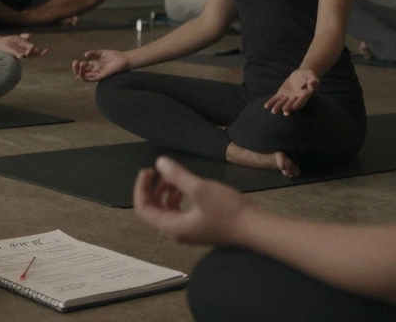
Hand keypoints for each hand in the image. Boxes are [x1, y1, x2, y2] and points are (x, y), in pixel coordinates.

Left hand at [0, 33, 47, 58]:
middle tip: (35, 48)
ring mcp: (21, 54)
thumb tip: (30, 35)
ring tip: (29, 51)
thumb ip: (25, 36)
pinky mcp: (15, 54)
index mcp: (29, 49)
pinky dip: (20, 56)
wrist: (2, 42)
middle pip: (34, 54)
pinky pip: (19, 56)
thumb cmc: (12, 40)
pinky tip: (21, 55)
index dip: (44, 51)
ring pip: (28, 56)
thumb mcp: (20, 37)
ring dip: (29, 53)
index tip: (49, 47)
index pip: (38, 52)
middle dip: (36, 51)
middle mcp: (26, 53)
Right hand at [72, 49, 129, 81]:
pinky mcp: (101, 76)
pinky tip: (85, 66)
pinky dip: (86, 74)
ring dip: (80, 72)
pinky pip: (91, 78)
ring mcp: (98, 74)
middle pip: (82, 74)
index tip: (77, 61)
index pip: (83, 70)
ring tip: (79, 64)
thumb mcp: (101, 53)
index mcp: (94, 66)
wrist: (123, 59)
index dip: (78, 67)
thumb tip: (85, 54)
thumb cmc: (114, 56)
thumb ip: (93, 54)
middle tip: (75, 62)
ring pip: (85, 78)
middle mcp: (95, 71)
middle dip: (76, 69)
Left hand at [133, 157, 250, 245]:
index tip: (148, 170)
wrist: (255, 228)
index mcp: (171, 227)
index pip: (143, 209)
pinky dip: (177, 198)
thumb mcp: (199, 188)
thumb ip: (177, 176)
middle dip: (152, 188)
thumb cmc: (227, 210)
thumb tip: (159, 163)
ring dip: (165, 192)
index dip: (140, 188)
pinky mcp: (199, 227)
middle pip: (152, 210)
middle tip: (159, 171)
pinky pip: (178, 212)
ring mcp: (188, 232)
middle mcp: (176, 233)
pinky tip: (187, 186)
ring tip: (174, 176)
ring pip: (166, 210)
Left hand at [264, 68, 319, 114]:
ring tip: (273, 111)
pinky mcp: (282, 94)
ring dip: (278, 106)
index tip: (295, 107)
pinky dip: (271, 102)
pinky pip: (276, 98)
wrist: (301, 75)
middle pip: (291, 103)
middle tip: (284, 110)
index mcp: (304, 95)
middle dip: (288, 106)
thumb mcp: (311, 77)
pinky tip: (266, 106)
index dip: (298, 103)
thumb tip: (314, 84)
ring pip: (283, 102)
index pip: (302, 100)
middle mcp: (296, 98)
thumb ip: (313, 81)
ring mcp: (288, 97)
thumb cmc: (308, 76)